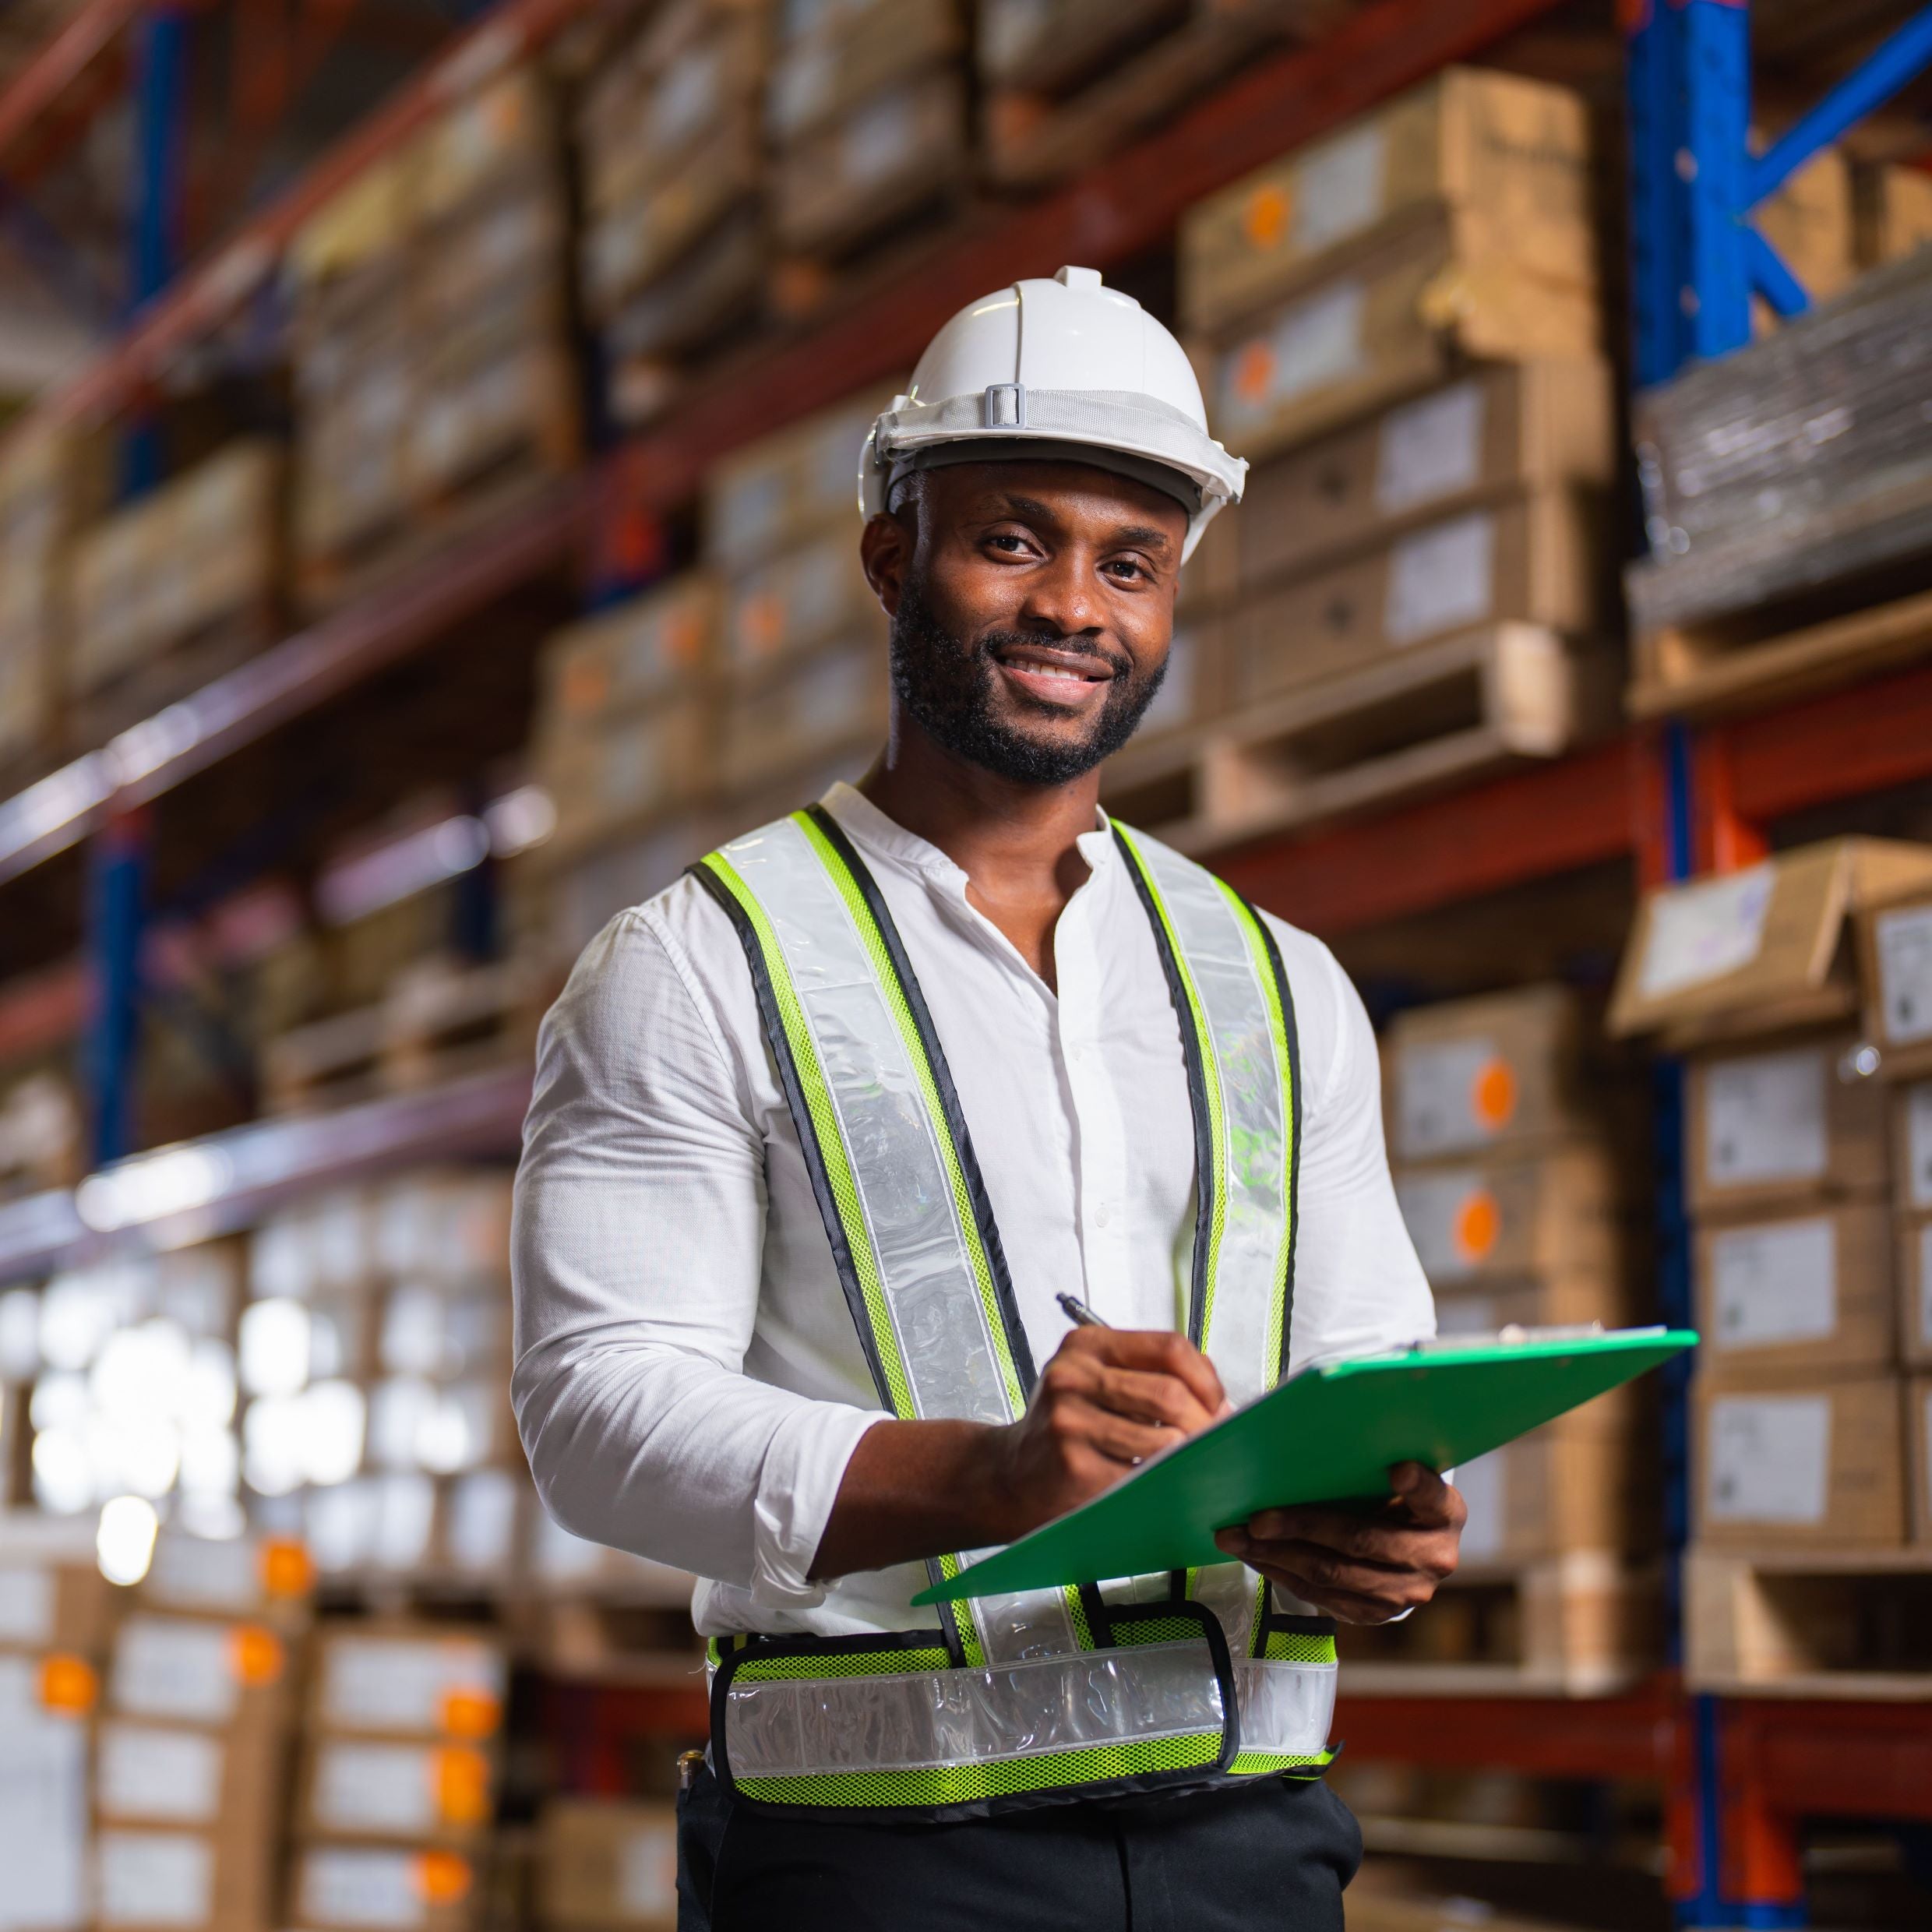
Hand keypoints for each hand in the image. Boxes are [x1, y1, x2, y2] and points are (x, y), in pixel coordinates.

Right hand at [809, 1329, 1225, 1580]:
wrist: (1006, 1477)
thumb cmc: (1064, 1431)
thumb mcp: (1094, 1384)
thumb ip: (1147, 1378)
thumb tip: (1222, 1402)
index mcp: (1086, 1346)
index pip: (1168, 1347)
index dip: (1207, 1377)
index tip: (1220, 1403)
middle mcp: (1072, 1374)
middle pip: (1169, 1392)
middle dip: (1206, 1423)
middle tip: (1218, 1442)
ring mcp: (1069, 1419)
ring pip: (1163, 1436)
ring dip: (1188, 1456)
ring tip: (1191, 1464)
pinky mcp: (1072, 1464)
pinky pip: (1142, 1473)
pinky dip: (1162, 1481)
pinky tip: (1160, 1483)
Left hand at [1211, 1462, 1463, 1624]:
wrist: (1403, 1547)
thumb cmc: (1386, 1494)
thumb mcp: (1390, 1473)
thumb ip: (1369, 1460)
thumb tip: (1314, 1429)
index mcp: (1445, 1511)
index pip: (1432, 1495)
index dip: (1416, 1484)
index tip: (1395, 1468)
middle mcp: (1434, 1555)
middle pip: (1361, 1540)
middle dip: (1302, 1527)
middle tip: (1256, 1517)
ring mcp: (1407, 1592)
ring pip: (1333, 1573)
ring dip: (1278, 1554)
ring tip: (1238, 1537)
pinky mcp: (1377, 1614)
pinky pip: (1321, 1595)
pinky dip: (1281, 1573)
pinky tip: (1254, 1555)